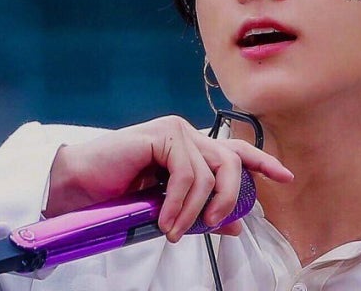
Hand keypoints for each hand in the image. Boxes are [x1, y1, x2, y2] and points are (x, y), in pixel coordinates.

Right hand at [44, 115, 292, 241]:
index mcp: (191, 148)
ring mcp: (175, 130)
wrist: (76, 188)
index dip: (262, 162)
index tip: (285, 177)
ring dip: (195, 210)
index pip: (235, 151)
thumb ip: (201, 212)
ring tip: (173, 231)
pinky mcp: (162, 135)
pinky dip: (180, 203)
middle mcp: (187, 134)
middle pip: (231, 163)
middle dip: (230, 199)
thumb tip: (235, 226)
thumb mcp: (169, 208)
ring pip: (210, 172)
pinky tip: (165, 220)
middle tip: (213, 225)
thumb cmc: (118, 196)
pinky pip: (187, 174)